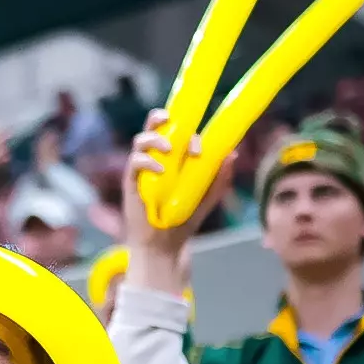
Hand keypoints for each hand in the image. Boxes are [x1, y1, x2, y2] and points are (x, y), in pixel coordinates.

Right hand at [121, 108, 230, 294]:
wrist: (164, 246)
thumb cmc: (182, 221)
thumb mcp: (206, 198)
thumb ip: (219, 178)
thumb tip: (232, 154)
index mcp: (173, 159)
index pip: (177, 133)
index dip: (189, 133)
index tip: (200, 148)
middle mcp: (156, 160)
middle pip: (152, 128)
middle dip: (159, 117)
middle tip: (170, 119)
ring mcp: (142, 170)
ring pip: (140, 140)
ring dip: (153, 137)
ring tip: (167, 146)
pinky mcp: (131, 183)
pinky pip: (134, 162)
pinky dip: (146, 160)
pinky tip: (160, 169)